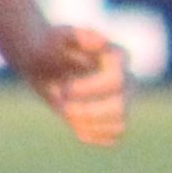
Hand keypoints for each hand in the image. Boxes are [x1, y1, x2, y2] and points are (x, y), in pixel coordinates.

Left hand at [16, 21, 131, 145]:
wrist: (44, 64)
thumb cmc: (50, 47)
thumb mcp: (57, 37)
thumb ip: (78, 36)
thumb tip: (102, 41)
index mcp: (119, 58)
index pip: (117, 81)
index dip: (90, 90)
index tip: (64, 89)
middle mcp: (128, 80)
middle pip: (121, 107)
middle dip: (87, 111)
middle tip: (62, 103)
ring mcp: (123, 100)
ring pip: (119, 124)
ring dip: (88, 123)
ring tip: (67, 111)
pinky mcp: (114, 118)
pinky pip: (113, 137)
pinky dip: (91, 134)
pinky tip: (74, 121)